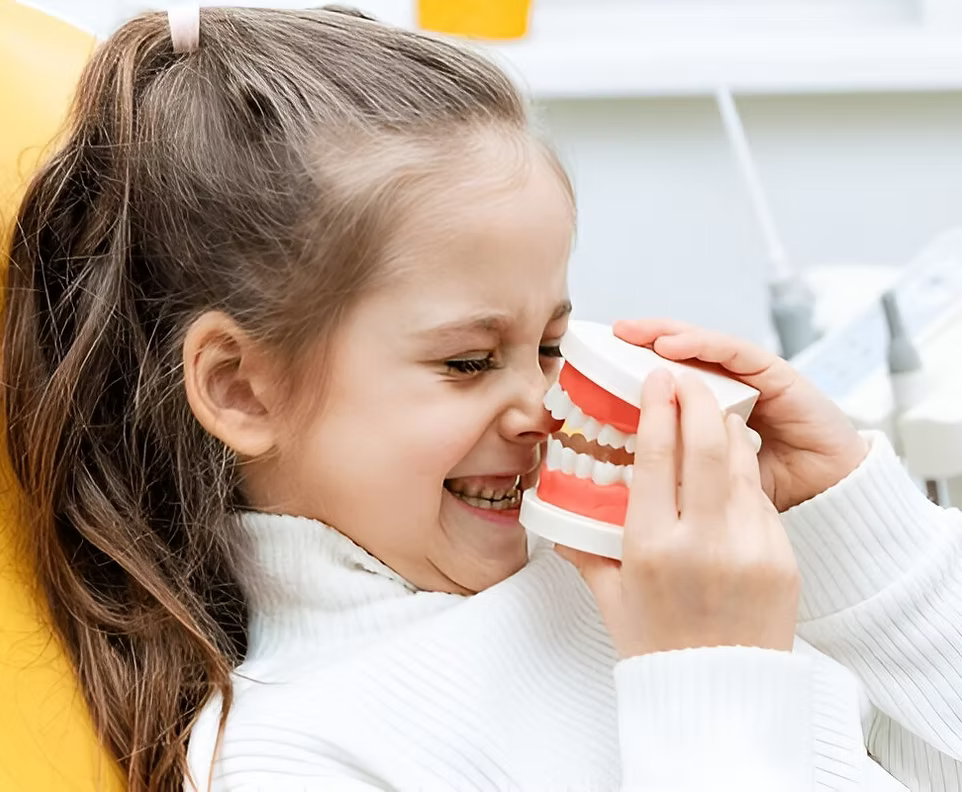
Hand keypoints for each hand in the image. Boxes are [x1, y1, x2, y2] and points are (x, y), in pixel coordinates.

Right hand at [559, 370, 798, 657]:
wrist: (720, 698)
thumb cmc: (656, 646)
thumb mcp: (611, 596)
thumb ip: (584, 549)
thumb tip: (559, 515)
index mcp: (652, 548)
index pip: (657, 456)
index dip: (658, 407)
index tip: (657, 378)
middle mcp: (703, 542)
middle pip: (706, 444)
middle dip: (697, 399)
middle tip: (686, 379)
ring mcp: (751, 548)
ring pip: (741, 464)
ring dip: (724, 429)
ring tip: (710, 413)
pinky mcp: (782, 557)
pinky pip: (760, 498)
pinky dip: (743, 472)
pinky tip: (730, 464)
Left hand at [613, 319, 868, 511]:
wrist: (833, 498)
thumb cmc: (770, 495)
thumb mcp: (705, 487)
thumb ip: (672, 478)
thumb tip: (610, 493)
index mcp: (707, 413)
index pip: (667, 385)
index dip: (634, 373)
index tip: (596, 369)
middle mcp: (728, 388)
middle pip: (680, 358)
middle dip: (643, 343)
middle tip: (611, 334)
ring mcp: (752, 379)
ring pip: (703, 348)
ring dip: (666, 335)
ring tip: (635, 333)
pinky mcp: (777, 374)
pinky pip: (735, 353)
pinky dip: (702, 345)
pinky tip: (671, 344)